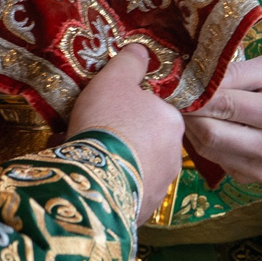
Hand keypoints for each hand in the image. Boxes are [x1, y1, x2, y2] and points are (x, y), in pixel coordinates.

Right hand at [66, 45, 182, 223]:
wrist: (96, 178)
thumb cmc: (107, 121)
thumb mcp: (114, 79)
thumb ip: (130, 62)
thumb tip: (142, 50)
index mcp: (172, 121)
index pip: (155, 109)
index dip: (130, 108)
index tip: (107, 110)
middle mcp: (175, 155)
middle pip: (147, 139)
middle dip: (124, 137)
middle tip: (93, 134)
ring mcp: (161, 186)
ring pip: (138, 167)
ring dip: (118, 163)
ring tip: (86, 160)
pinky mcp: (145, 210)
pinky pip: (128, 192)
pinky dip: (113, 186)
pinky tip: (91, 181)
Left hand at [184, 55, 261, 185]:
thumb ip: (237, 71)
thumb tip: (197, 76)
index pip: (223, 105)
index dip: (193, 94)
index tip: (176, 82)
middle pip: (208, 133)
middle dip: (187, 112)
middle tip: (177, 94)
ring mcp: (260, 169)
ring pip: (206, 149)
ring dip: (192, 126)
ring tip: (192, 106)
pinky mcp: (250, 179)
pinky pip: (215, 159)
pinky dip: (205, 140)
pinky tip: (211, 124)